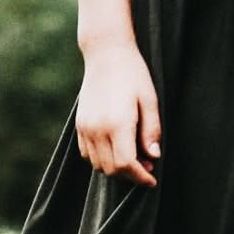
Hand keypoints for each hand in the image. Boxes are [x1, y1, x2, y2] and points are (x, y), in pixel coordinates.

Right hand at [76, 40, 161, 187]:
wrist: (106, 53)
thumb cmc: (133, 74)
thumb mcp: (149, 99)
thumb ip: (152, 130)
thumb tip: (154, 156)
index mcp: (117, 123)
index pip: (126, 164)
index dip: (140, 177)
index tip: (152, 180)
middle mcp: (97, 128)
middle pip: (111, 169)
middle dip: (130, 175)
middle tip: (148, 167)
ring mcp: (85, 127)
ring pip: (98, 165)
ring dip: (115, 168)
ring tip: (133, 158)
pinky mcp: (79, 124)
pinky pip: (87, 154)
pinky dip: (101, 160)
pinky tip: (116, 150)